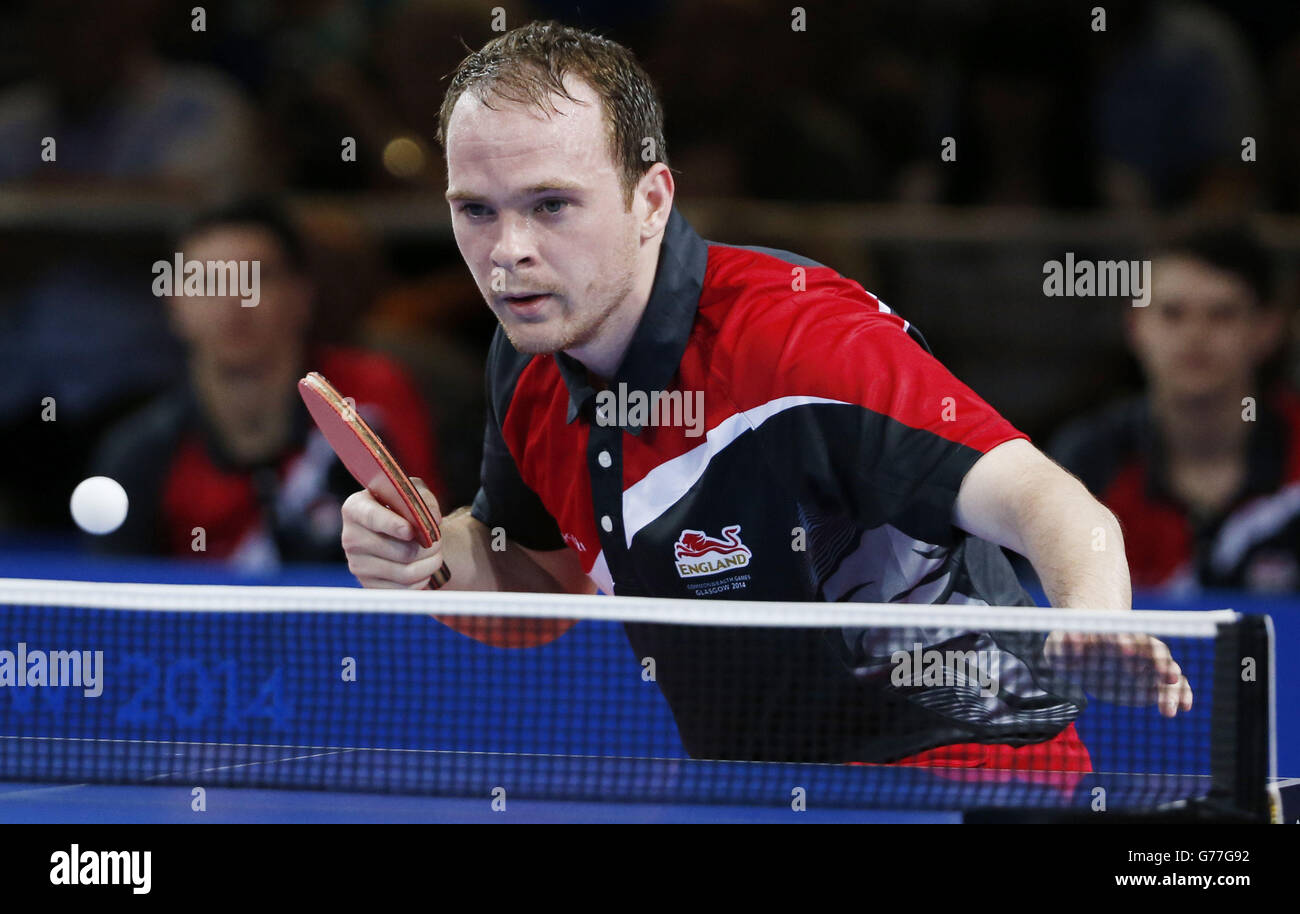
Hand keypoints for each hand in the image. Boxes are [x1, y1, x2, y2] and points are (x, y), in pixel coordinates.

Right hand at [340, 477, 445, 588]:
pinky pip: (405, 589)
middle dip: (428, 547)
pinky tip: (424, 567)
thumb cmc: (402, 507)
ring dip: (430, 564)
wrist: (395, 531)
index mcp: (355, 508)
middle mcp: (351, 538)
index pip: (372, 518)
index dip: (393, 525)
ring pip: (406, 572)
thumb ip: (423, 499)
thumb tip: (433, 519)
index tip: (411, 531)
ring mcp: (358, 565)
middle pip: (399, 551)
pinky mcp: (369, 585)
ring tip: (436, 553)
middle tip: (438, 540)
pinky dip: (422, 579)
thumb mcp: (411, 492)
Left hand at [1044, 631, 1193, 717]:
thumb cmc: (1072, 643)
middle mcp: (1135, 647)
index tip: (1125, 649)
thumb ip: (1062, 642)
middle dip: (1161, 663)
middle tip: (1169, 677)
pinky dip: (1182, 693)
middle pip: (1152, 651)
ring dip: (1173, 687)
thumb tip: (1072, 638)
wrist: (1087, 646)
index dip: (1124, 641)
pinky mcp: (1152, 681)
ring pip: (1168, 670)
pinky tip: (1185, 707)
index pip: (1121, 635)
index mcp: (1111, 635)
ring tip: (1172, 708)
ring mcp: (1147, 663)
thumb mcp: (1059, 643)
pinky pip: (1174, 686)